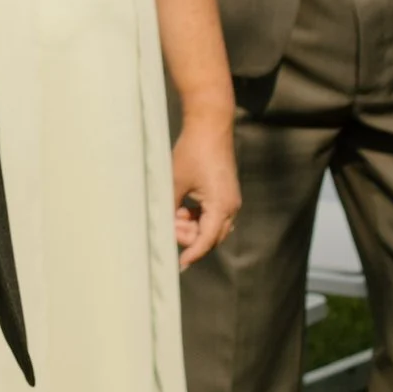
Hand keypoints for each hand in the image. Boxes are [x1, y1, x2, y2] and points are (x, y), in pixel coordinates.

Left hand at [170, 115, 240, 268]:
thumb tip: (162, 227)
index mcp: (221, 207)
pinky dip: (197, 216)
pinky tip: (180, 207)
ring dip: (192, 225)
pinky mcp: (226, 194)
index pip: (206, 241)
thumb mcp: (175, 182)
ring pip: (211, 226)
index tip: (180, 265)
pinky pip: (212, 215)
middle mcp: (231, 207)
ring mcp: (230, 201)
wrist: (210, 126)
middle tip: (168, 224)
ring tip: (172, 212)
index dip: (192, 253)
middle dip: (189, 236)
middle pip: (210, 237)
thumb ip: (170, 208)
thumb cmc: (192, 152)